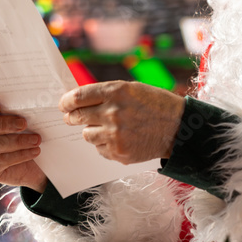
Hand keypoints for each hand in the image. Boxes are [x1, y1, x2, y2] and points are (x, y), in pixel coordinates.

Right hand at [0, 99, 47, 191]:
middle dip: (5, 124)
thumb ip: (20, 115)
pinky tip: (33, 152)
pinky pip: (0, 161)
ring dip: (17, 141)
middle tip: (24, 124)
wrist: (33, 165)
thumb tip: (31, 105)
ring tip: (36, 140)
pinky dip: (20, 155)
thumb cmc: (26, 138)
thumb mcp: (24, 125)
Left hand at [59, 81, 184, 164]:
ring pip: (86, 135)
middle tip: (73, 118)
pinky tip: (120, 138)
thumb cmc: (155, 104)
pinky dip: (105, 144)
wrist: (178, 127)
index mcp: (115, 92)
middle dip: (71, 117)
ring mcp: (115, 135)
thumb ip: (105, 94)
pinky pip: (99, 149)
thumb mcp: (131, 89)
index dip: (65, 102)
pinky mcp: (119, 152)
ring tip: (109, 128)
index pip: (77, 97)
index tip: (63, 105)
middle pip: (77, 117)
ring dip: (92, 131)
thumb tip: (77, 101)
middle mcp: (113, 112)